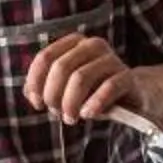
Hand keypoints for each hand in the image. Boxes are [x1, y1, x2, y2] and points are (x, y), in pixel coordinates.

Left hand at [23, 32, 143, 123]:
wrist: (132, 96)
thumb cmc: (93, 91)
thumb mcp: (66, 89)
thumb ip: (45, 87)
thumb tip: (30, 93)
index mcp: (74, 43)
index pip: (45, 57)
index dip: (36, 82)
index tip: (37, 103)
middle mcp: (92, 45)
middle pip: (61, 67)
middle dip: (54, 95)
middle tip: (58, 113)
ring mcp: (112, 59)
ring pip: (81, 77)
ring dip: (70, 103)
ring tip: (71, 119)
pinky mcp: (128, 77)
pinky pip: (108, 87)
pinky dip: (95, 103)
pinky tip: (88, 114)